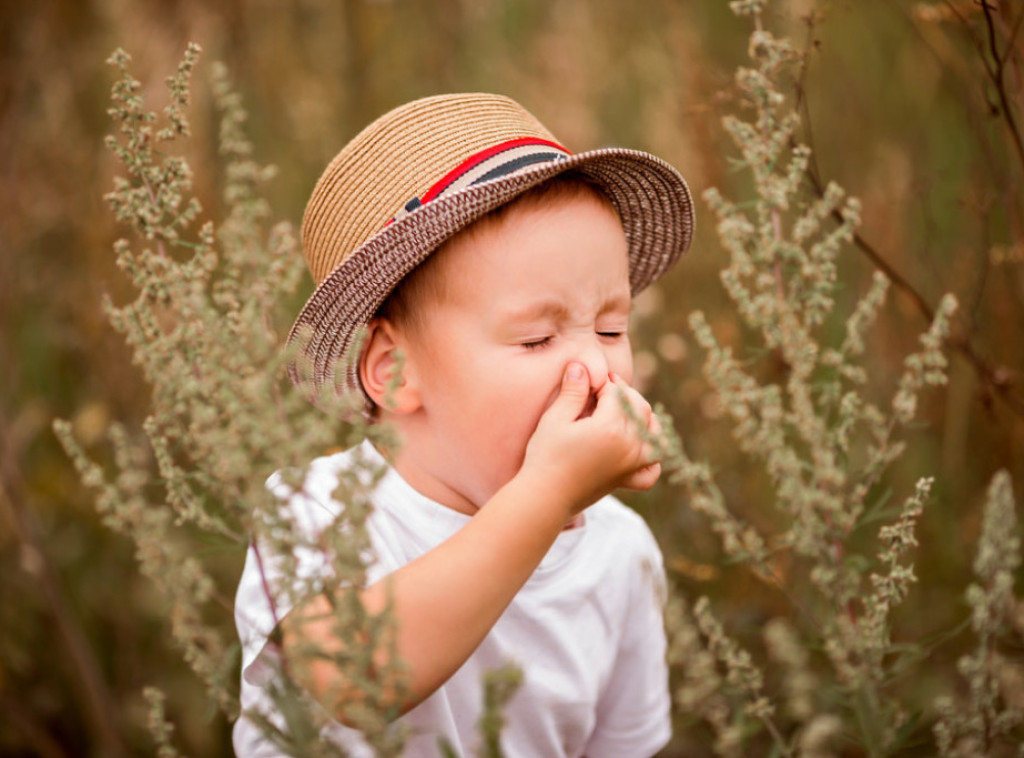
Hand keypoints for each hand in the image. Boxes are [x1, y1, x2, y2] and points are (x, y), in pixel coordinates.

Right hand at [521, 363, 661, 515]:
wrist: (544, 497)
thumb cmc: (545, 456)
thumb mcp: (555, 419)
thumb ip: (573, 391)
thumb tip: (580, 365)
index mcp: (611, 428)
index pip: (616, 393)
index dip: (602, 382)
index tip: (587, 379)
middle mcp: (629, 446)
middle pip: (639, 407)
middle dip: (622, 393)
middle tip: (602, 388)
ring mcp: (632, 464)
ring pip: (654, 433)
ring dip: (644, 417)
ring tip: (622, 411)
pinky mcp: (627, 479)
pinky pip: (652, 469)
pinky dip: (651, 456)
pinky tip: (639, 446)